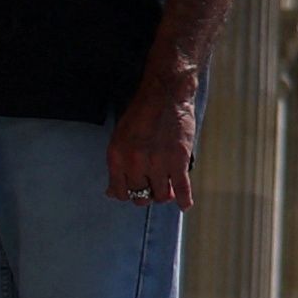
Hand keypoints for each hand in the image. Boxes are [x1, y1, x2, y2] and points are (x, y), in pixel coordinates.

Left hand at [106, 67, 198, 208]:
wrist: (165, 94)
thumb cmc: (141, 112)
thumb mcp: (119, 137)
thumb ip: (117, 165)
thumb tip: (112, 192)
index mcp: (117, 157)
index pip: (120, 192)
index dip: (127, 195)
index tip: (134, 191)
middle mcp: (135, 164)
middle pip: (140, 196)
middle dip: (146, 194)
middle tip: (152, 186)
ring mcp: (157, 164)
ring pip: (160, 196)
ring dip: (164, 194)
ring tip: (167, 188)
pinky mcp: (178, 161)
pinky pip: (181, 189)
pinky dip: (184, 200)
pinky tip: (184, 203)